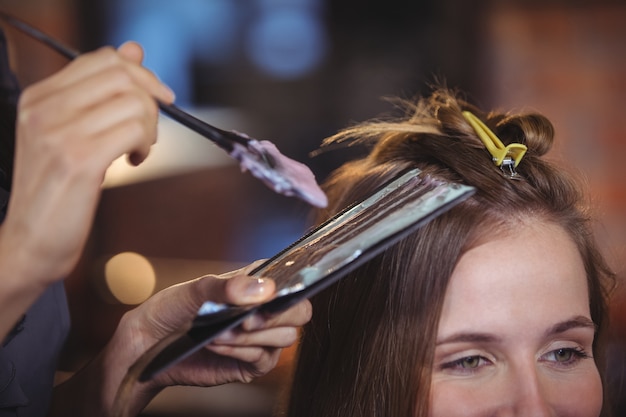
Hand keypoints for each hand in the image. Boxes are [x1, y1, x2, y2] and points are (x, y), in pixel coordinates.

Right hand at [2, 42, 173, 286]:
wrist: (30, 241)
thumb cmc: (57, 190)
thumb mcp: (73, 132)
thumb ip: (100, 92)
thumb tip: (134, 49)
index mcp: (39, 98)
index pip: (102, 59)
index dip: (140, 75)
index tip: (158, 98)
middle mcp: (44, 108)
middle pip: (121, 74)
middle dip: (150, 99)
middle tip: (149, 129)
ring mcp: (58, 133)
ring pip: (133, 102)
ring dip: (149, 126)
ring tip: (139, 148)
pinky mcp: (79, 159)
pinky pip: (133, 130)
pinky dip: (145, 144)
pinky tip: (134, 161)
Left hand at [102, 263, 311, 414]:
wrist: (146, 345)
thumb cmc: (171, 309)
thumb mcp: (195, 290)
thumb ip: (227, 287)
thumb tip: (264, 290)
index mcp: (256, 285)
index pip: (293, 280)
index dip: (293, 285)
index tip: (274, 292)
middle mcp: (264, 310)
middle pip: (300, 312)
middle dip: (278, 316)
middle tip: (247, 319)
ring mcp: (260, 338)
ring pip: (286, 338)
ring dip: (251, 336)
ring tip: (219, 332)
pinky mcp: (251, 364)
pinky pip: (265, 359)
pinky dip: (241, 351)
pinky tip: (217, 345)